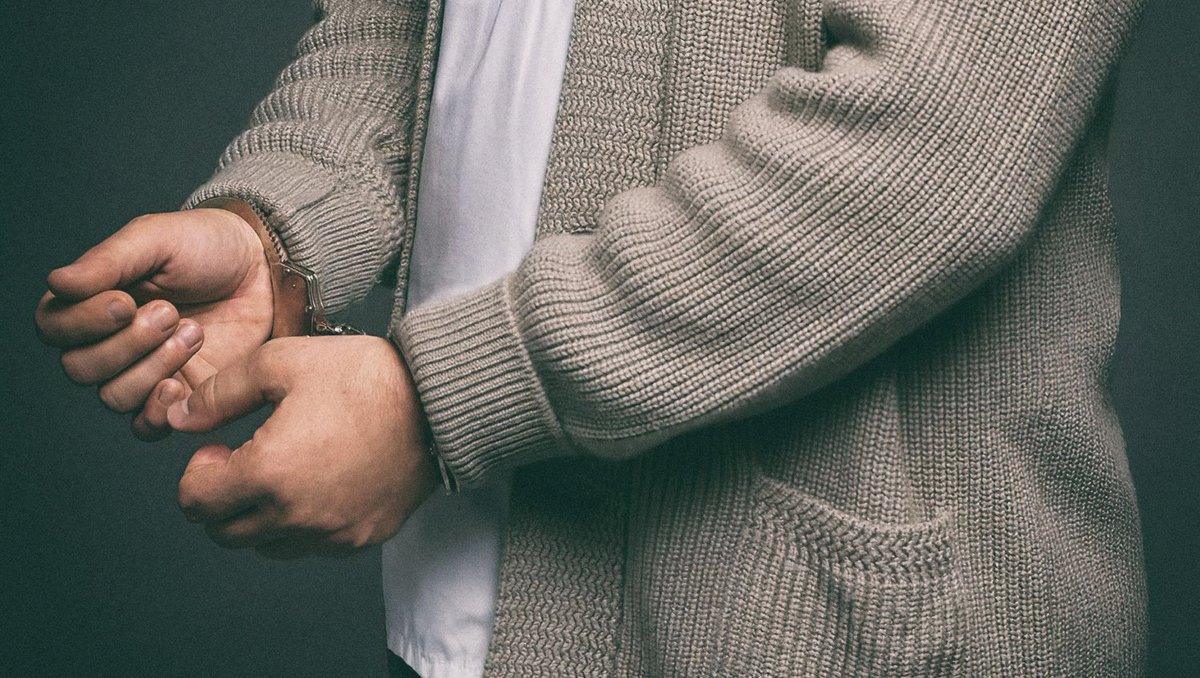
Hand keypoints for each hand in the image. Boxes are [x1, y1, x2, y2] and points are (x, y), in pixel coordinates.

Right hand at [34, 208, 272, 439]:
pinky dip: (156, 411)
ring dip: (153, 366)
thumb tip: (58, 282)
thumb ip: (108, 261)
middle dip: (127, 343)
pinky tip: (181, 383)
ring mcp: (144, 372)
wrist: (264, 270)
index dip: (83, 322)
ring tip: (194, 332)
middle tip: (171, 312)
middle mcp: (110, 341)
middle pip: (81, 368)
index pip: (54, 327)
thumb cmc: (207, 246)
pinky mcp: (180, 396)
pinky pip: (146, 426)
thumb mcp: (157, 239)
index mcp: (93, 301)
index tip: (125, 301)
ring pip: (114, 396)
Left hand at [167, 336, 436, 558]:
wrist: (438, 401)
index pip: (195, 503)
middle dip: (222, 498)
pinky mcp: (362, 537)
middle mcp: (297, 515)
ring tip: (285, 470)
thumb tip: (178, 418)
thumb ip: (220, 393)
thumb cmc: (364, 376)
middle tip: (246, 459)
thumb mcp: (282, 362)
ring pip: (266, 546)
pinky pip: (312, 547)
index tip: (218, 448)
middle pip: (225, 533)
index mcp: (269, 472)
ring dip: (260, 515)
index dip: (196, 473)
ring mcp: (332, 533)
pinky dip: (302, 524)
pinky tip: (321, 482)